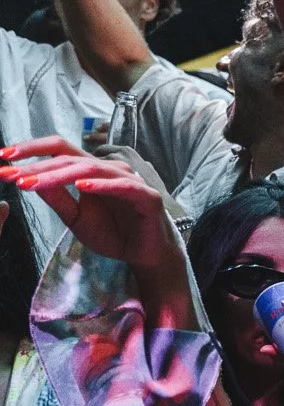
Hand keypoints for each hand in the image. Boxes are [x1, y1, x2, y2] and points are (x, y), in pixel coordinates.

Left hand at [0, 138, 178, 273]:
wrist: (144, 254)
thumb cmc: (113, 233)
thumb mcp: (75, 217)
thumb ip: (56, 198)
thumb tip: (29, 178)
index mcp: (91, 172)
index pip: (59, 151)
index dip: (32, 150)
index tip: (2, 157)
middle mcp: (109, 170)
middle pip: (69, 158)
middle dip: (36, 166)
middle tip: (9, 176)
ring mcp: (129, 181)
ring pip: (89, 169)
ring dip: (57, 175)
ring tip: (32, 183)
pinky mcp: (147, 197)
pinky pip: (123, 186)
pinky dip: (102, 186)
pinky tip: (81, 188)